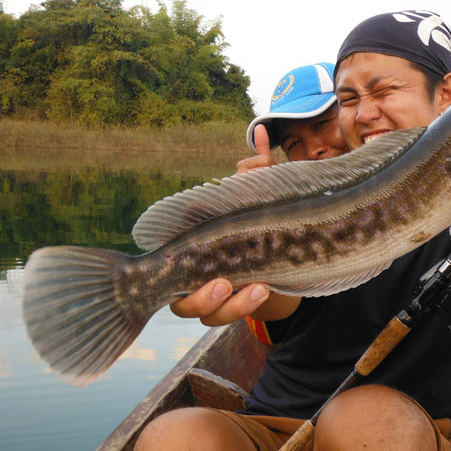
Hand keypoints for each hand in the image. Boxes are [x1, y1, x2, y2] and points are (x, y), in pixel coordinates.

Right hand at [171, 125, 277, 325]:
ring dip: (230, 306)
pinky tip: (264, 289)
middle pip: (180, 298)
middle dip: (201, 296)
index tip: (182, 257)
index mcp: (191, 247)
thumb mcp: (259, 196)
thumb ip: (258, 169)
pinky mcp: (233, 309)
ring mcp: (213, 297)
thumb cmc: (260, 222)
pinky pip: (230, 317)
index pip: (168, 258)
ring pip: (207, 314)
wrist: (285, 257)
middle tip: (225, 282)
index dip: (165, 265)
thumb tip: (258, 134)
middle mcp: (194, 276)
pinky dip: (245, 307)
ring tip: (258, 288)